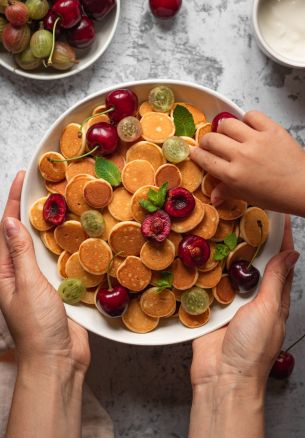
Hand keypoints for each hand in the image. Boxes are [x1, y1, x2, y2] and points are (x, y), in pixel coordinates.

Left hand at [0, 172, 89, 372]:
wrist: (58, 360)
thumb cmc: (38, 326)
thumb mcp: (26, 286)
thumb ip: (20, 254)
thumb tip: (8, 222)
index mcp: (5, 272)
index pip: (6, 230)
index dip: (12, 203)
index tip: (22, 178)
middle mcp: (20, 273)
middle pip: (23, 233)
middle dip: (29, 208)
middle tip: (42, 185)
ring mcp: (40, 279)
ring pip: (43, 245)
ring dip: (49, 224)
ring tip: (60, 202)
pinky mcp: (59, 286)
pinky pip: (60, 259)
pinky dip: (65, 243)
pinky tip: (75, 233)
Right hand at [190, 111, 304, 215]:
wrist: (304, 187)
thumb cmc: (277, 196)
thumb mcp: (248, 197)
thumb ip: (228, 192)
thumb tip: (214, 197)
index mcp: (233, 175)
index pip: (205, 159)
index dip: (196, 155)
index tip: (195, 152)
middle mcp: (241, 155)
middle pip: (212, 139)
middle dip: (206, 141)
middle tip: (209, 144)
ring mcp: (256, 140)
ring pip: (228, 123)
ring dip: (223, 127)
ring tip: (227, 132)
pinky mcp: (271, 130)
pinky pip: (252, 115)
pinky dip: (247, 119)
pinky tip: (247, 126)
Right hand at [191, 216, 297, 387]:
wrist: (222, 377)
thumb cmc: (251, 347)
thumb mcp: (269, 310)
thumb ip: (276, 281)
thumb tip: (291, 254)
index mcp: (274, 298)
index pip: (280, 262)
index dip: (281, 240)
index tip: (279, 217)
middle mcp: (253, 297)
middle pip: (254, 263)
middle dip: (252, 240)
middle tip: (244, 215)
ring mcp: (231, 301)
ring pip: (231, 270)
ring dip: (228, 251)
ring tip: (223, 227)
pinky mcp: (210, 307)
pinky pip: (209, 283)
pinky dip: (207, 269)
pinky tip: (201, 253)